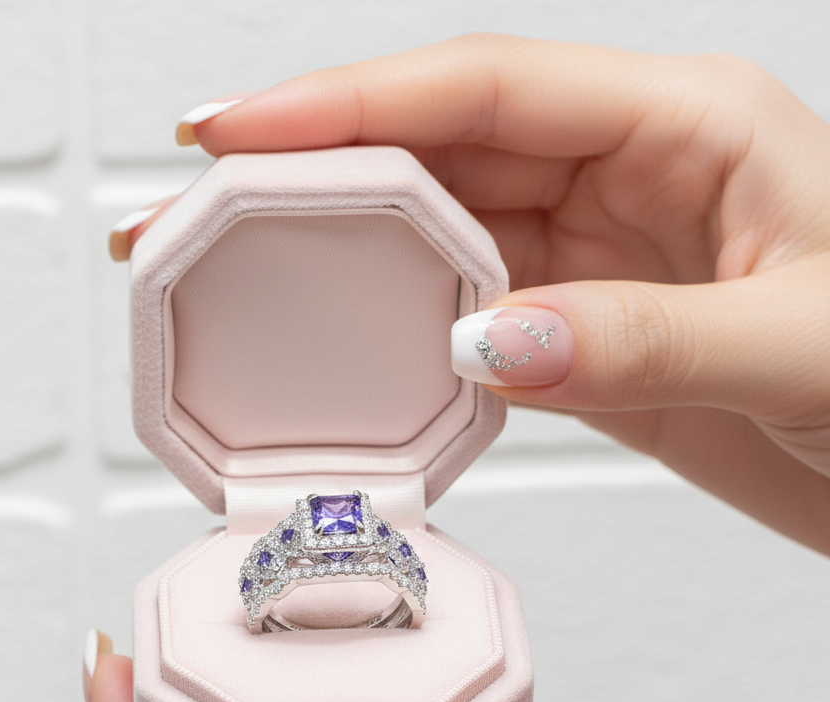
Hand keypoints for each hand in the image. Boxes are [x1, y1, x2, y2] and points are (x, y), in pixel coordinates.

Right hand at [157, 35, 829, 555]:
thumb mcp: (805, 345)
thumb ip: (643, 342)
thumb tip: (484, 342)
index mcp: (685, 128)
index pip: (486, 88)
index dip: (348, 103)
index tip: (232, 129)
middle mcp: (626, 182)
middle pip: (437, 153)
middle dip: (308, 174)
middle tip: (196, 209)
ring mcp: (596, 266)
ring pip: (439, 240)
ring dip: (341, 258)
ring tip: (241, 275)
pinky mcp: (583, 342)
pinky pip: (467, 322)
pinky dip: (402, 337)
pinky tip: (347, 349)